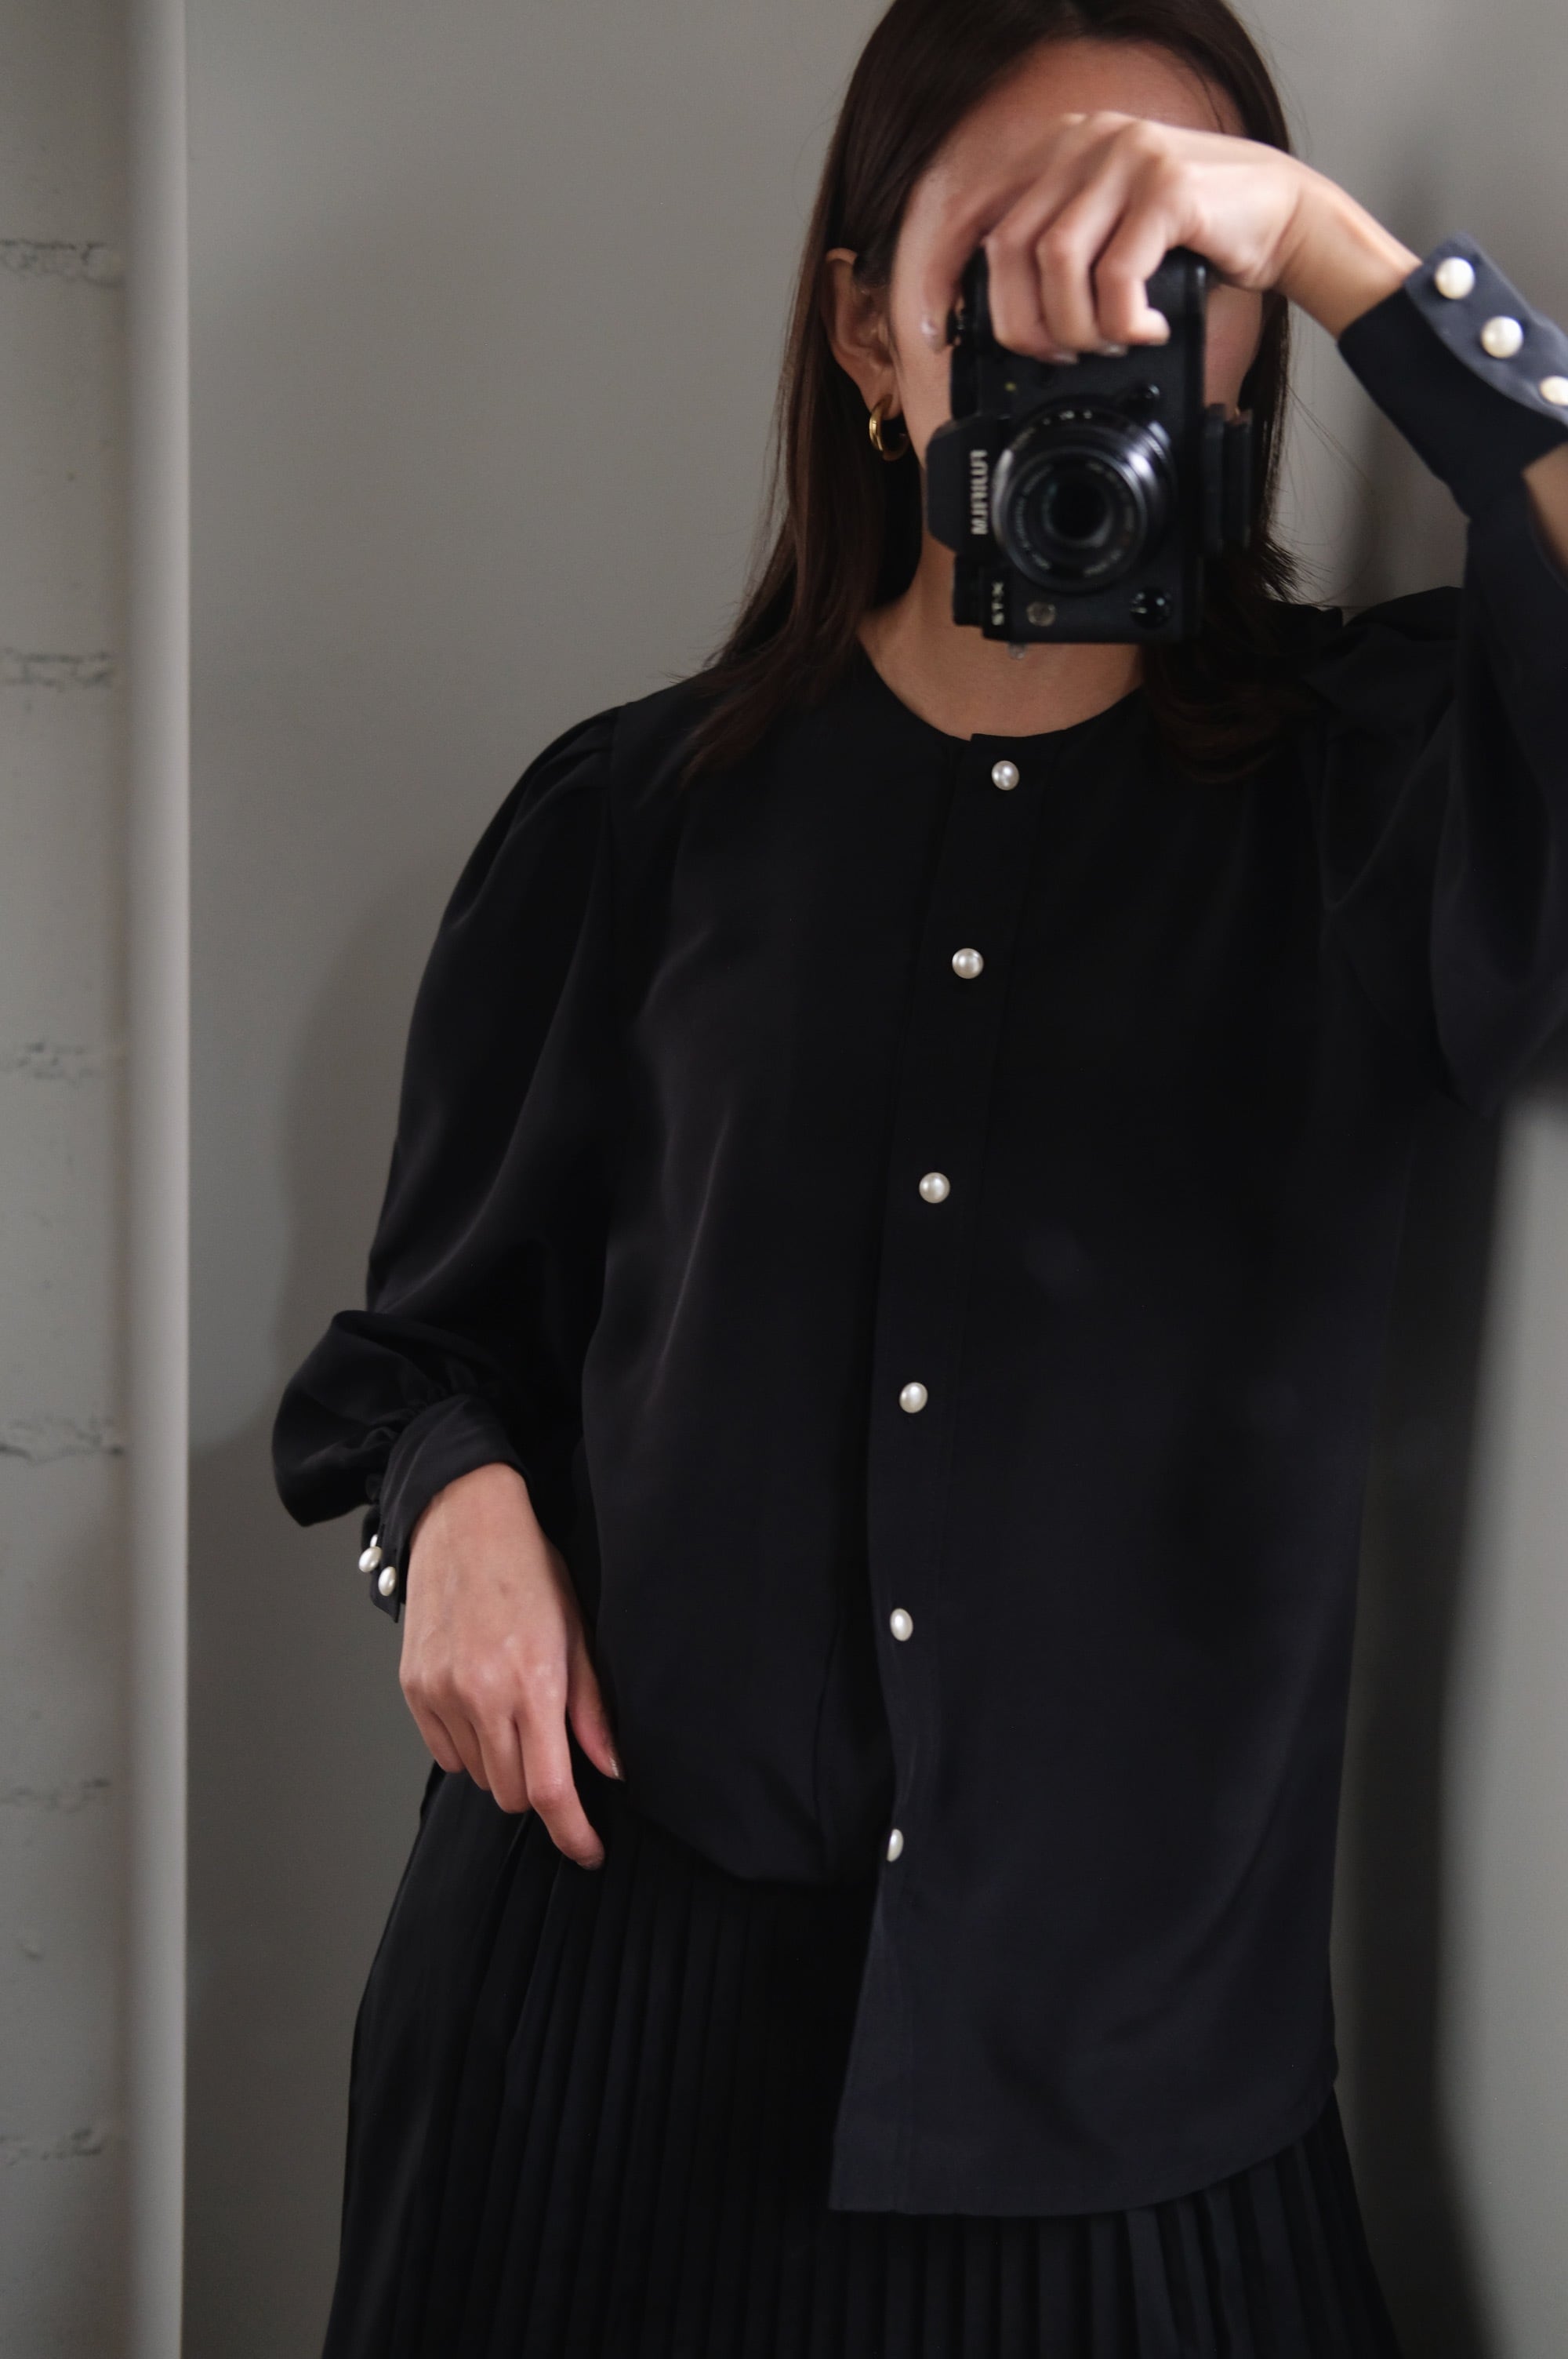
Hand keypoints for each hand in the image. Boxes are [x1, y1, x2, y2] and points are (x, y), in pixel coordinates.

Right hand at [398, 1460, 620, 1866]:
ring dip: (504, 1766)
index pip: (550, 1790)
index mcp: (532, 1682)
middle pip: (512, 1794)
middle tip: (554, 1752)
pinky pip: (446, 1754)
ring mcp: (441, 1693)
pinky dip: (469, 1748)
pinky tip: (484, 1707)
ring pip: (479, 1777)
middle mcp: (481, 1695)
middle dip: (540, 1791)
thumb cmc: (529, 1569)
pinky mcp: (414, 1689)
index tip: (589, 1850)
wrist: (464, 1522)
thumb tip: (613, 1770)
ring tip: (517, 1713)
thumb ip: (593, 1710)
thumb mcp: (577, 1634)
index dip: (573, 1833)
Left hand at [910, 111, 1417, 360]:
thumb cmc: (1194, 238)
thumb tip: (1000, 321)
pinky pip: (1114, 272)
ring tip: (1106, 343)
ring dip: (1072, 325)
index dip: (938, 269)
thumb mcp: (1111, 234)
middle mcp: (1084, 142)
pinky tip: (1145, 329)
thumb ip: (1057, 253)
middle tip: (1056, 356)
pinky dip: (1121, 318)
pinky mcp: (1167, 187)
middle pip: (1007, 246)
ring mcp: (1126, 157)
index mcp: (1059, 149)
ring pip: (1054, 260)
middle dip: (1020, 323)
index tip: (934, 329)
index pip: (971, 205)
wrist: (1284, 217)